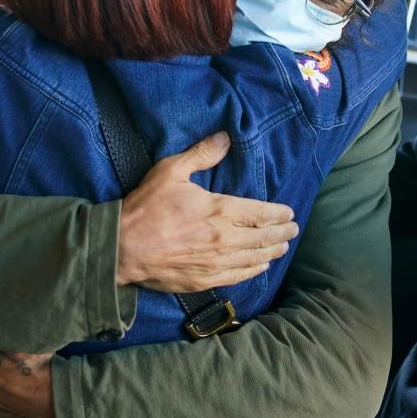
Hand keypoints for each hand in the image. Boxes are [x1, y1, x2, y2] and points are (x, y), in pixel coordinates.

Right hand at [116, 131, 299, 292]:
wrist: (122, 248)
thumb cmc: (145, 208)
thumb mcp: (171, 171)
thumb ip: (201, 155)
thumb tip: (226, 137)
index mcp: (219, 210)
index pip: (261, 213)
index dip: (279, 213)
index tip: (289, 212)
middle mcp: (224, 238)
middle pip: (263, 237)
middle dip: (282, 232)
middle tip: (293, 229)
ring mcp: (216, 262)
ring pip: (254, 258)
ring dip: (273, 251)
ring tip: (284, 247)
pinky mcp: (205, 280)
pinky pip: (238, 276)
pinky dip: (254, 270)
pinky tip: (261, 266)